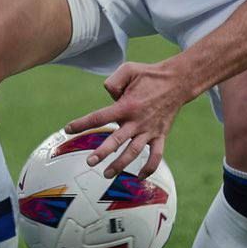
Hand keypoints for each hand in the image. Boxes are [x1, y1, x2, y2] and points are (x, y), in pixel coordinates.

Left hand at [63, 60, 190, 177]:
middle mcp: (137, 121)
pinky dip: (149, 167)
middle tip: (90, 162)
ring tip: (107, 174)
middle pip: (116, 140)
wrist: (178, 81)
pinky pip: (156, 155)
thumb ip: (113, 82)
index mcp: (127, 105)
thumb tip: (108, 96)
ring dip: (121, 164)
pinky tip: (139, 177)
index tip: (68, 129)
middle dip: (102, 152)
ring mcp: (150, 130)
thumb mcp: (128, 69)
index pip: (99, 117)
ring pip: (134, 152)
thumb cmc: (149, 75)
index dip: (82, 124)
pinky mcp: (161, 135)